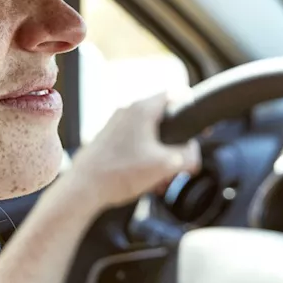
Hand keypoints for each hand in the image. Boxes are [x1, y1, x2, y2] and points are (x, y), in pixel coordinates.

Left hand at [67, 92, 200, 210]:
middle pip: (163, 119)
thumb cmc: (119, 173)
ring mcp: (116, 125)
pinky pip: (135, 143)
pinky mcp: (108, 139)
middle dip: (175, 143)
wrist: (83, 188)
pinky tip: (146, 180)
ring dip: (160, 154)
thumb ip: (188, 156)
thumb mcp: (166, 165)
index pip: (175, 94)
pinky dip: (145, 158)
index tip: (198, 125)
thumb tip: (193, 153)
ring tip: (161, 177)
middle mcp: (128, 111)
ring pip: (149, 134)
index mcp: (142, 110)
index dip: (191, 107)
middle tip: (179, 162)